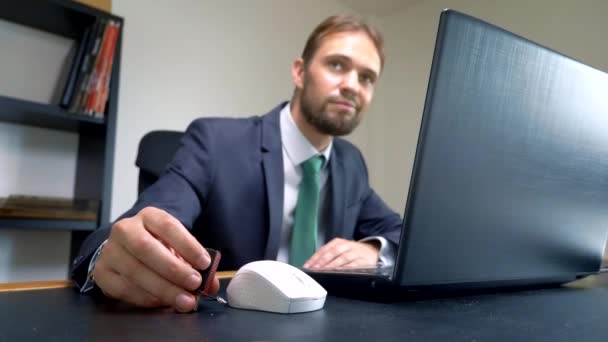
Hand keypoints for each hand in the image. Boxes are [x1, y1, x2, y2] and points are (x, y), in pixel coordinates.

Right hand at [92, 207, 219, 311]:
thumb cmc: (157, 247)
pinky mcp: (101, 273)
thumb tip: (210, 284)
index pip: (168, 226)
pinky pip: (124, 289)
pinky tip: (162, 302)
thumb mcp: (176, 246)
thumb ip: (194, 262)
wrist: (125, 250)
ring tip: (184, 301)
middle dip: (173, 269)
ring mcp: (110, 251)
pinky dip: (146, 298)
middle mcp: (125, 229)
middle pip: (147, 248)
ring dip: (163, 289)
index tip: (204, 263)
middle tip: (194, 284)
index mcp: (148, 216)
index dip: (187, 245)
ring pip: (135, 270)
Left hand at [303, 238, 379, 269]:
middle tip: (315, 267)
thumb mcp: (339, 249)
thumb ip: (327, 255)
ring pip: (343, 257)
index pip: (324, 249)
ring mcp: (355, 252)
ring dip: (333, 264)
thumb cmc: (352, 252)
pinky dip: (346, 268)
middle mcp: (346, 245)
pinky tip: (340, 272)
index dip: (315, 257)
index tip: (308, 265)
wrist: (372, 251)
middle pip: (333, 251)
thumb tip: (313, 265)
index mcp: (338, 242)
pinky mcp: (363, 260)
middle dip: (323, 260)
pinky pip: (354, 264)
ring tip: (325, 270)